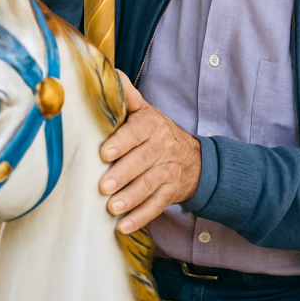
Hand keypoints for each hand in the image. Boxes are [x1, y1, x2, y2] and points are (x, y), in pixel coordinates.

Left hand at [100, 71, 201, 233]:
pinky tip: (123, 227)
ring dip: (130, 198)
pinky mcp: (172, 192)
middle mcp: (163, 147)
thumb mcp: (146, 111)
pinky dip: (140, 217)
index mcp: (153, 125)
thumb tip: (111, 73)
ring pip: (150, 185)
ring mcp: (169, 171)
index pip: (137, 132)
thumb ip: (129, 96)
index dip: (122, 142)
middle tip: (103, 186)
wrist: (196, 159)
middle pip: (143, 162)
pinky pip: (157, 206)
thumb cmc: (158, 133)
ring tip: (111, 209)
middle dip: (123, 175)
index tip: (104, 153)